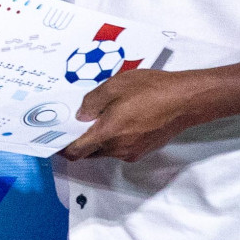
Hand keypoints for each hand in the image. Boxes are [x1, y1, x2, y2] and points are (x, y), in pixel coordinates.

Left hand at [60, 69, 205, 162]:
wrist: (186, 101)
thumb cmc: (151, 90)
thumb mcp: (115, 86)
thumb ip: (92, 102)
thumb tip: (81, 116)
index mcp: (107, 134)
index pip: (76, 151)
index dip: (62, 147)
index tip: (54, 138)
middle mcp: (117, 149)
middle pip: (89, 153)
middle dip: (79, 141)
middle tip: (74, 123)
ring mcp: (132, 152)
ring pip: (105, 150)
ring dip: (98, 139)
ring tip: (99, 116)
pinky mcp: (143, 150)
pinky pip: (119, 148)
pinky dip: (113, 138)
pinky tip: (119, 119)